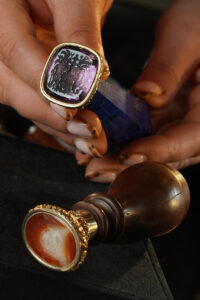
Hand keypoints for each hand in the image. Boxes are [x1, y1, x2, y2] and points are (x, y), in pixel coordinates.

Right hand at [0, 0, 111, 155]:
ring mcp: (4, 58)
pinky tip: (73, 132)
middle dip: (50, 114)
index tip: (74, 107)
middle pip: (9, 83)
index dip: (42, 81)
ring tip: (86, 140)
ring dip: (53, 124)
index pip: (12, 47)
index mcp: (0, 7)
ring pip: (18, 97)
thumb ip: (79, 31)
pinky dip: (52, 118)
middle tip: (88, 131)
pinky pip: (28, 97)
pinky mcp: (18, 70)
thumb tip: (87, 79)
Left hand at [80, 0, 199, 182]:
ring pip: (152, 146)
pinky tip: (99, 142)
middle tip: (97, 167)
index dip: (157, 151)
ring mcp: (181, 119)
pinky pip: (144, 132)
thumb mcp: (188, 36)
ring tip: (90, 160)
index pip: (189, 140)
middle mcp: (198, 120)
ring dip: (120, 156)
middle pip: (167, 153)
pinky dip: (122, 139)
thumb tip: (146, 96)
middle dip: (130, 163)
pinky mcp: (166, 115)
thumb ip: (168, 68)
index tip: (127, 155)